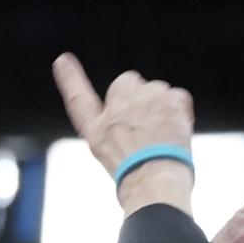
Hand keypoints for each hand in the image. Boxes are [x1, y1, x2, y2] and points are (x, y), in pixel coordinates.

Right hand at [52, 52, 194, 214]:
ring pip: (156, 89)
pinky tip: (177, 132)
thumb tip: (141, 116)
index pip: (79, 100)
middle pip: (126, 82)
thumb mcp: (115, 160)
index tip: (62, 60)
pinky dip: (181, 111)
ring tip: (163, 136)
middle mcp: (114, 112)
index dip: (70, 79)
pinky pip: (177, 96)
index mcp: (97, 132)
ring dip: (162, 106)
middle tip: (148, 122)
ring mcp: (139, 102)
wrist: (154, 182)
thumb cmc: (138, 181)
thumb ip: (120, 132)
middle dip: (138, 95)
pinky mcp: (165, 99)